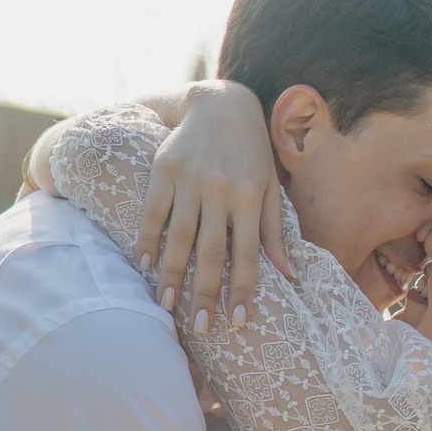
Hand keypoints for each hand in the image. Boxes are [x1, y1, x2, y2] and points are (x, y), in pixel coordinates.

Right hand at [138, 82, 294, 330]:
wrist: (220, 103)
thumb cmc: (252, 152)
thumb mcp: (270, 187)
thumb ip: (275, 230)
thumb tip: (288, 274)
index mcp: (250, 198)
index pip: (247, 255)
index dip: (243, 290)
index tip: (239, 322)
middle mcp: (221, 191)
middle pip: (211, 252)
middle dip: (205, 292)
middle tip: (201, 327)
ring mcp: (190, 180)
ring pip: (179, 236)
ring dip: (172, 273)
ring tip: (167, 304)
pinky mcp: (164, 169)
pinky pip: (154, 211)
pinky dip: (147, 237)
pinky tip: (144, 263)